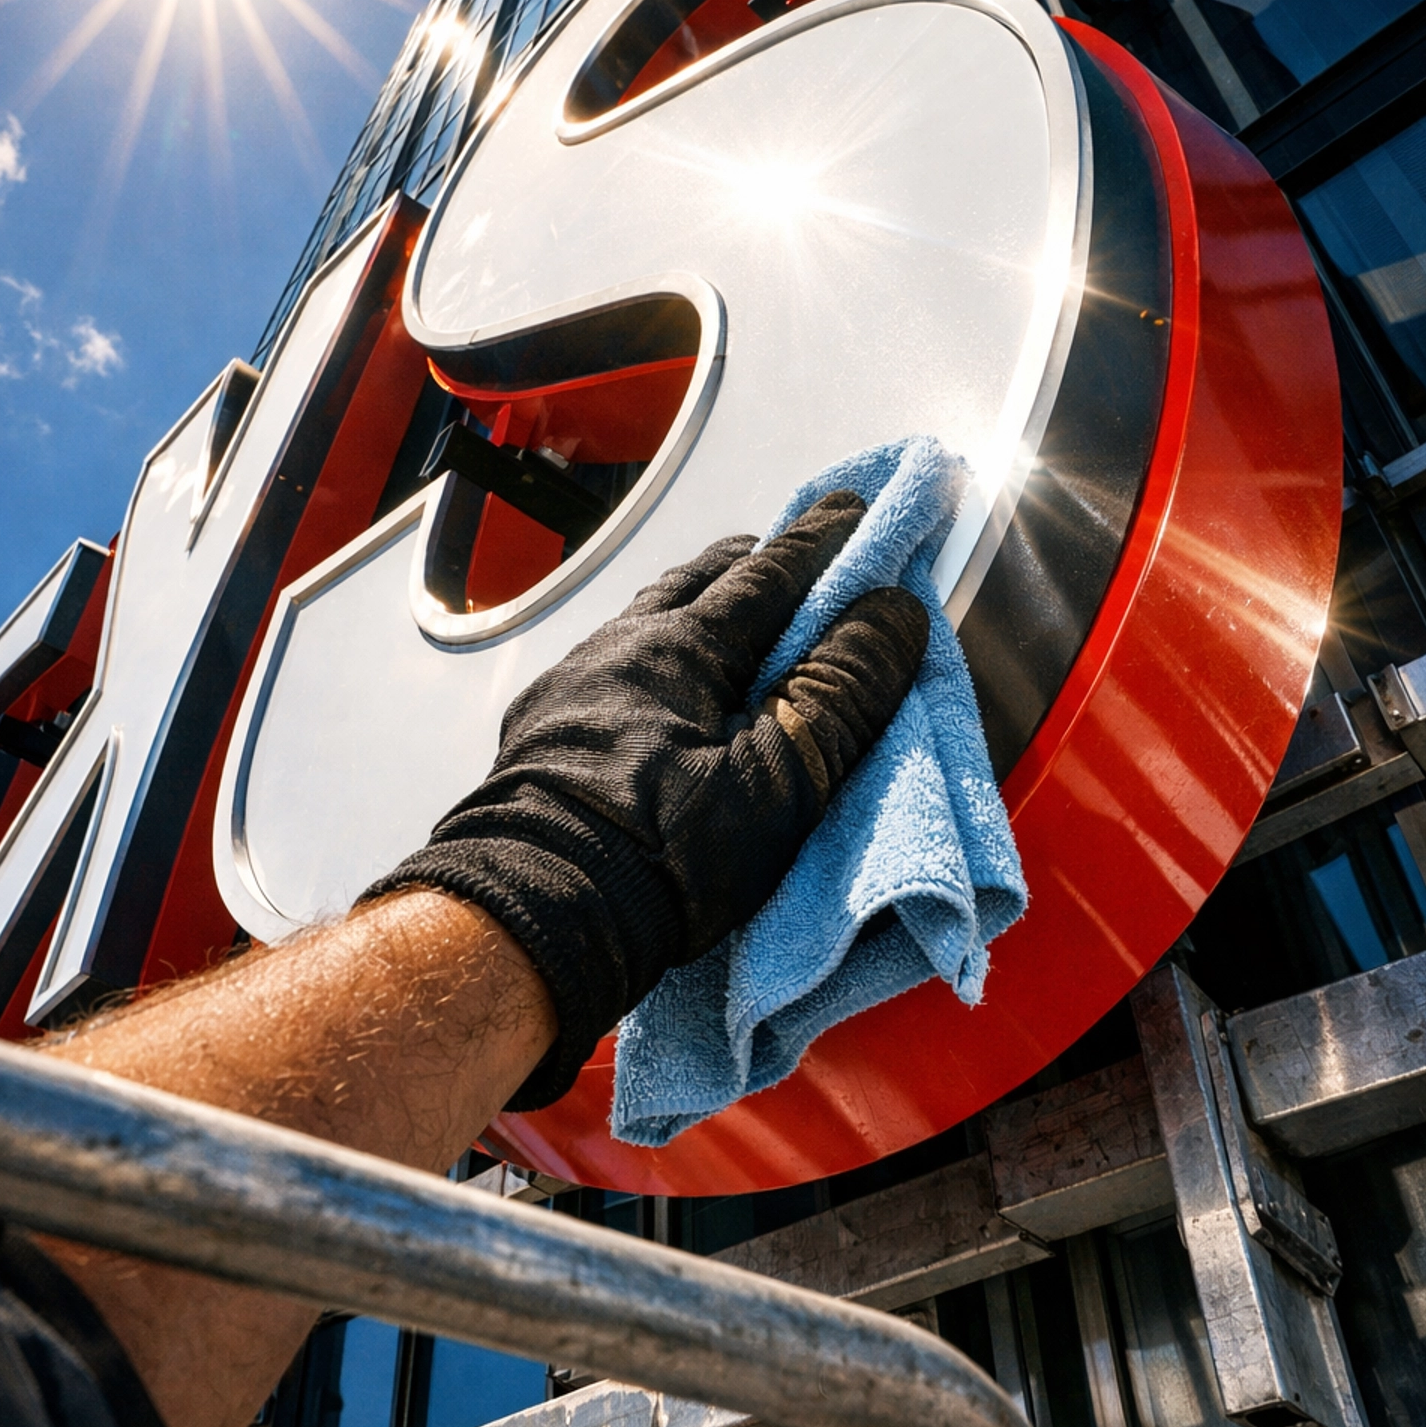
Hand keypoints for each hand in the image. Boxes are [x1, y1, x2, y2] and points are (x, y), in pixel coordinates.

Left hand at [362, 492, 929, 1107]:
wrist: (533, 916)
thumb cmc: (663, 853)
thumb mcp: (781, 778)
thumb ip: (842, 689)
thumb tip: (892, 611)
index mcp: (683, 645)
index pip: (771, 572)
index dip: (822, 542)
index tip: (856, 511)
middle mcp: (619, 647)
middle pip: (696, 581)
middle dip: (754, 565)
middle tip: (794, 565)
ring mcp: (571, 688)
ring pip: (645, 622)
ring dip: (695, 612)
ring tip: (729, 627)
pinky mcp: (540, 736)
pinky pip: (610, 670)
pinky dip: (652, 662)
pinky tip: (657, 696)